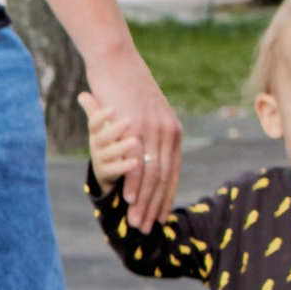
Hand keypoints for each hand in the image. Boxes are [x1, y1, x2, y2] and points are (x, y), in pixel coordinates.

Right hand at [79, 58, 180, 229]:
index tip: (162, 217)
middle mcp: (168, 132)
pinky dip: (135, 184)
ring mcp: (153, 130)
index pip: (174, 171)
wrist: (116, 60)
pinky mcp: (136, 128)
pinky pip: (138, 162)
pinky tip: (130, 199)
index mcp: (172, 130)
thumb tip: (144, 144)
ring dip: (146, 202)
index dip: (168, 196)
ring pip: (153, 174)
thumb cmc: (126, 84)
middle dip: (157, 206)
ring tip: (138, 222)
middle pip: (165, 178)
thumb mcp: (143, 109)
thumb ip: (147, 129)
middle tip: (150, 229)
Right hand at [80, 93, 141, 188]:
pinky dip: (125, 166)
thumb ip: (97, 108)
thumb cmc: (108, 137)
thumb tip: (82, 94)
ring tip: (135, 141)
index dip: (102, 116)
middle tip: (128, 121)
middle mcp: (97, 144)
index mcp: (97, 130)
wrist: (105, 166)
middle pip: (102, 137)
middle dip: (114, 129)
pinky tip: (136, 161)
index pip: (95, 121)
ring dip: (122, 147)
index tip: (113, 109)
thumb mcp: (103, 122)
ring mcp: (101, 159)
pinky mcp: (107, 174)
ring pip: (109, 154)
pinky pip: (115, 171)